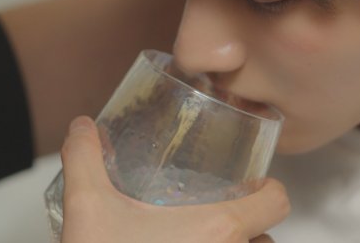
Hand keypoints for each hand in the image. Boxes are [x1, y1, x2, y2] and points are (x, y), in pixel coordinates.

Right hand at [59, 116, 289, 242]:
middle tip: (218, 213)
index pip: (277, 204)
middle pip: (264, 236)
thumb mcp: (88, 209)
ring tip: (202, 239)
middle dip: (247, 225)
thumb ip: (85, 160)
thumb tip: (82, 128)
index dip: (270, 190)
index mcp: (218, 230)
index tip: (254, 184)